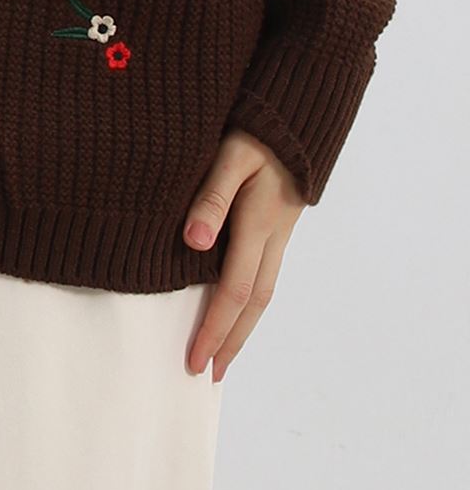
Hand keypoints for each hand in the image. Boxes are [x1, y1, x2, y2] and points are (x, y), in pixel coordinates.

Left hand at [182, 129, 305, 381]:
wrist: (297, 114)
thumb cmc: (256, 130)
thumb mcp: (229, 156)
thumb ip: (210, 196)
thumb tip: (192, 242)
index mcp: (257, 226)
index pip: (233, 293)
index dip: (213, 330)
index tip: (194, 361)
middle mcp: (272, 237)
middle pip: (252, 304)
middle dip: (230, 342)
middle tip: (208, 375)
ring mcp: (279, 233)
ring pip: (262, 293)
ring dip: (243, 328)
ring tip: (223, 356)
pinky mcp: (278, 225)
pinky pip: (264, 275)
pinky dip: (250, 302)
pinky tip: (237, 310)